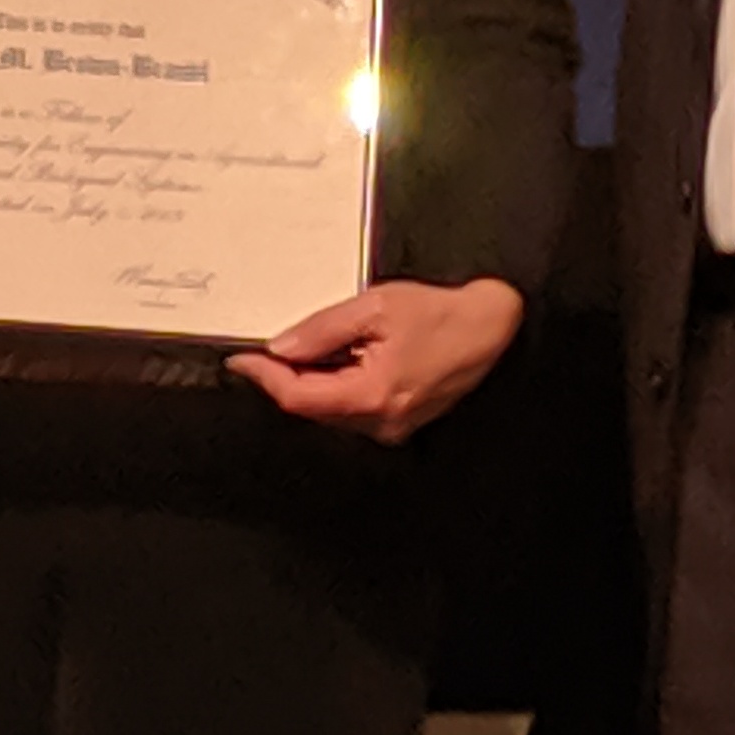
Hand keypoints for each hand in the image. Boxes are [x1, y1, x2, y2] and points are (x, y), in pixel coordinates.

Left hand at [226, 276, 525, 444]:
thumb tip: (281, 347)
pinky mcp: (399, 421)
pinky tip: (344, 356)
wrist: (493, 327)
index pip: (299, 397)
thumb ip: (324, 329)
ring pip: (330, 409)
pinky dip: (336, 384)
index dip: (265, 378)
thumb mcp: (377, 307)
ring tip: (317, 343)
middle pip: (311, 407)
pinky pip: (352, 408)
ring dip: (312, 380)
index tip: (241, 360)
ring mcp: (392, 427)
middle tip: (269, 346)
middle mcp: (381, 423)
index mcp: (373, 396)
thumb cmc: (443, 314)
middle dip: (285, 377)